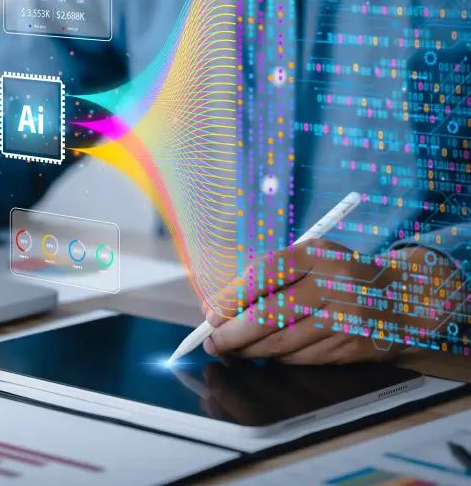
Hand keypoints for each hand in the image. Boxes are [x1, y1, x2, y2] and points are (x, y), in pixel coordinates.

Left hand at [202, 239, 448, 364]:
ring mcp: (343, 319)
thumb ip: (271, 276)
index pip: (262, 274)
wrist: (403, 298)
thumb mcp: (311, 258)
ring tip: (231, 349)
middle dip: (231, 334)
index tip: (208, 314)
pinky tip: (268, 352)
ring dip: (248, 350)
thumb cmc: (340, 275)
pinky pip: (300, 358)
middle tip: (211, 341)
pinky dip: (278, 357)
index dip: (229, 298)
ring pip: (281, 343)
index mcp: (316, 255)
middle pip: (267, 316)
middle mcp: (331, 286)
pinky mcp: (350, 347)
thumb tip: (222, 306)